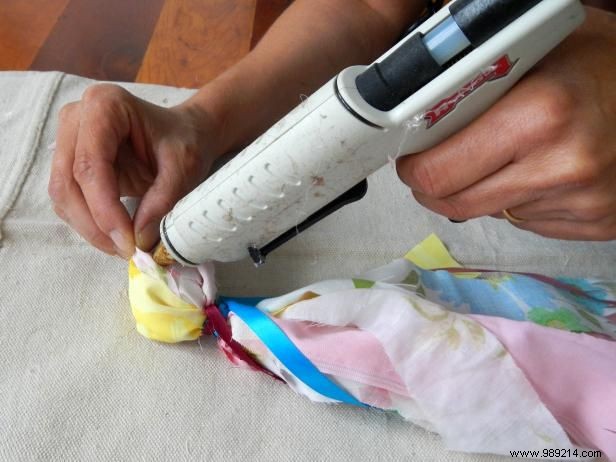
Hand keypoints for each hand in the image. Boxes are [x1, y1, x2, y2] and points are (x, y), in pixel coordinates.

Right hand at [49, 84, 221, 257]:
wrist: (184, 134)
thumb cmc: (185, 142)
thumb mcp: (184, 168)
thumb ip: (163, 201)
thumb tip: (140, 240)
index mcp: (105, 105)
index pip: (91, 164)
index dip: (105, 209)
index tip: (129, 242)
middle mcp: (76, 118)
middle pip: (68, 181)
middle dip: (95, 224)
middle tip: (127, 251)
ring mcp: (68, 139)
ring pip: (63, 195)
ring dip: (90, 228)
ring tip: (124, 247)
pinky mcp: (69, 162)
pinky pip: (69, 200)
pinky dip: (89, 223)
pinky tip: (115, 236)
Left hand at [396, 8, 615, 240]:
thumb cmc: (602, 62)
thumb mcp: (541, 45)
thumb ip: (476, 72)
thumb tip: (416, 98)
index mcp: (540, 114)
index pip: (438, 171)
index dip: (415, 165)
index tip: (412, 155)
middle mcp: (562, 166)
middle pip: (454, 203)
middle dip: (434, 185)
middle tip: (435, 164)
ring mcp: (581, 202)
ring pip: (487, 213)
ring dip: (477, 190)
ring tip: (496, 156)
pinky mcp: (595, 224)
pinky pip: (525, 221)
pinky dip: (516, 200)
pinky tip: (536, 170)